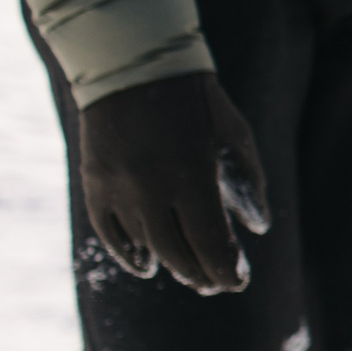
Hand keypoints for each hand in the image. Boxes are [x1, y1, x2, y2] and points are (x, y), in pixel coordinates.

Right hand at [76, 72, 268, 292]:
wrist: (134, 65)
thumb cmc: (196, 99)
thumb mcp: (234, 133)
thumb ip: (249, 181)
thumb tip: (258, 228)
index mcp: (192, 176)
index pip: (211, 242)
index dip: (226, 268)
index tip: (239, 281)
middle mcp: (151, 189)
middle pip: (178, 253)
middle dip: (202, 274)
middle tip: (218, 285)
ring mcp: (118, 188)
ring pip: (145, 246)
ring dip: (172, 267)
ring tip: (193, 277)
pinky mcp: (94, 183)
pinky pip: (110, 232)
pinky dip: (128, 254)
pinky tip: (147, 265)